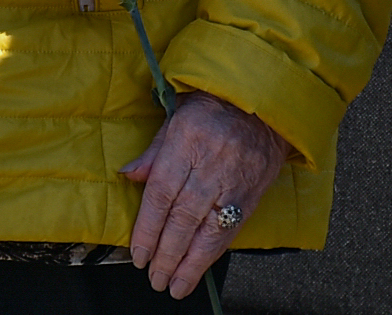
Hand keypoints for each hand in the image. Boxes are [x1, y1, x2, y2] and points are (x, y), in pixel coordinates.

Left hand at [123, 90, 288, 298]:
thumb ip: (154, 151)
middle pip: (184, 216)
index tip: (139, 253)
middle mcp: (211, 163)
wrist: (263, 106)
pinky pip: (230, 230)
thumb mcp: (177, 115)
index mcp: (187, 139)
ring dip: (189, 262)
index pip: (162, 191)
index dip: (148, 227)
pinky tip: (199, 269)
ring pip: (209, 229)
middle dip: (166, 252)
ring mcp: (234, 181)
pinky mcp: (251, 195)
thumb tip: (128, 175)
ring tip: (174, 284)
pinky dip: (212, 254)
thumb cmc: (214, 107)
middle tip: (154, 276)